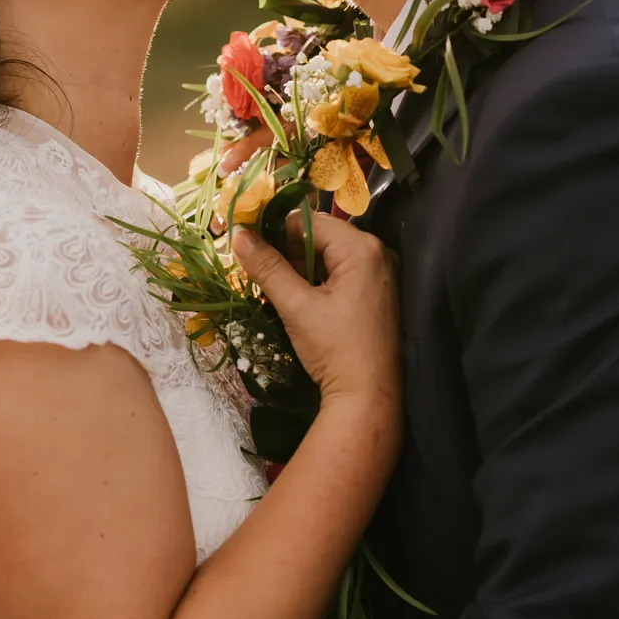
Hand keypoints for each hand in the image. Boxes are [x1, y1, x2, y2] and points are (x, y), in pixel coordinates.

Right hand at [232, 210, 400, 413]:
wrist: (368, 397)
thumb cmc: (335, 350)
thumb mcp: (296, 307)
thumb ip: (267, 268)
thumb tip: (237, 235)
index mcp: (362, 249)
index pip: (309, 221)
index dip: (276, 232)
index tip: (251, 250)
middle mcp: (377, 253)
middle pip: (320, 236)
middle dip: (288, 253)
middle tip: (262, 275)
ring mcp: (381, 274)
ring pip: (328, 255)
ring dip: (300, 268)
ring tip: (278, 291)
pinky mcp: (377, 293)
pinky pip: (341, 273)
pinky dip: (317, 281)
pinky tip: (299, 301)